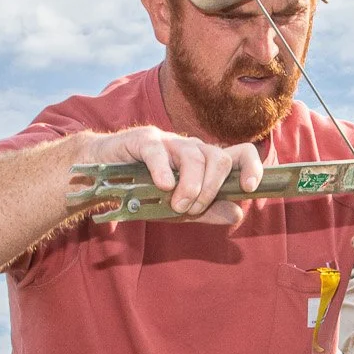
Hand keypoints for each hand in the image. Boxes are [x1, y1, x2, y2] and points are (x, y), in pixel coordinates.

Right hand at [79, 126, 263, 223]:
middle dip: (211, 188)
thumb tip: (237, 214)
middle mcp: (192, 147)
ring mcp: (168, 141)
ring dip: (190, 185)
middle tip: (192, 209)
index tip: (248, 188)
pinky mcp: (143, 140)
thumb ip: (208, 211)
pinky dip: (164, 170)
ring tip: (177, 206)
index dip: (251, 166)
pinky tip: (163, 186)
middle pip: (219, 158)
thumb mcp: (179, 209)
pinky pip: (159, 152)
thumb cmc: (144, 190)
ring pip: (194, 155)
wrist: (102, 174)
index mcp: (206, 162)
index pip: (240, 153)